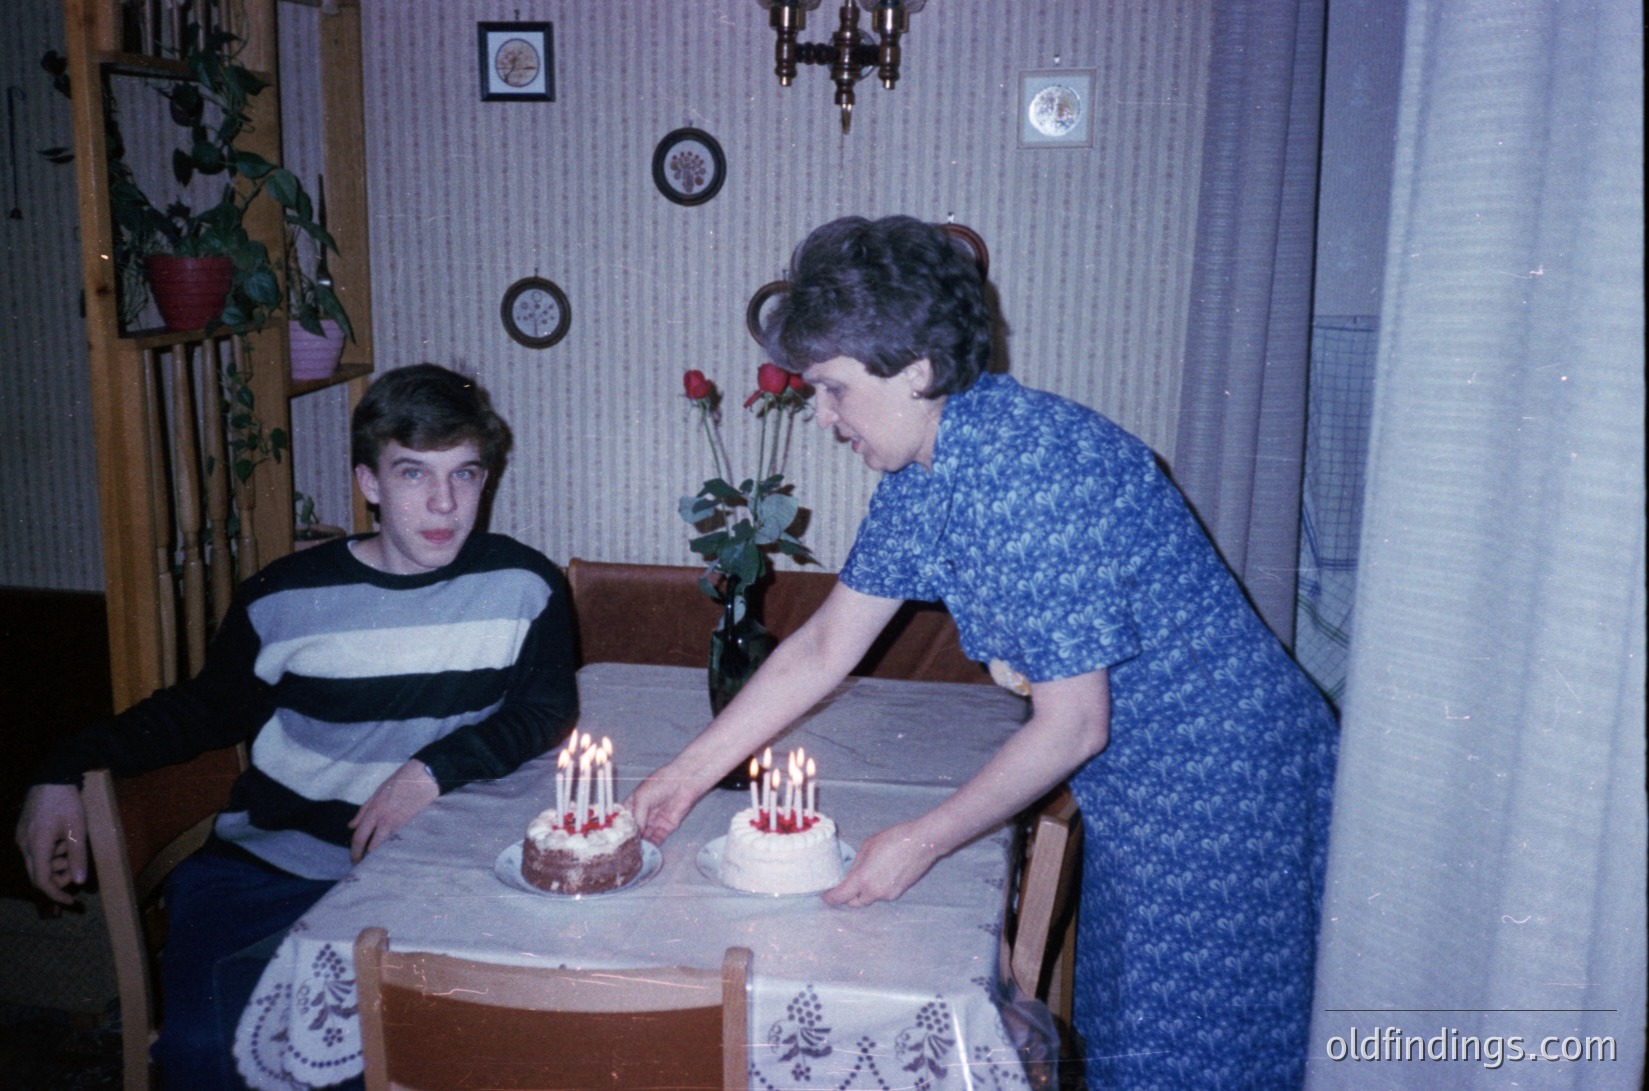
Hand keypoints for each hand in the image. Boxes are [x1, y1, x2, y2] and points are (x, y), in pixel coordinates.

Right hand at [14, 784, 88, 905]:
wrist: (52, 776)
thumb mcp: (78, 829)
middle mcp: (23, 844)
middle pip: (38, 874)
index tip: (71, 901)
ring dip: (55, 863)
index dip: (56, 894)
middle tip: (75, 870)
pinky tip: (63, 841)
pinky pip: (35, 851)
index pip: (42, 881)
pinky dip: (50, 853)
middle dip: (57, 878)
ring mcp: (21, 837)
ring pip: (37, 862)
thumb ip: (77, 857)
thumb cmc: (66, 801)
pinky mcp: (24, 831)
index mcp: (36, 846)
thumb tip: (78, 881)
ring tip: (72, 849)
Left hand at [348, 761, 438, 863]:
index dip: (355, 852)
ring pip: (386, 848)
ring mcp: (400, 825)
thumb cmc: (401, 781)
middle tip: (364, 867)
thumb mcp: (378, 792)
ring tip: (378, 864)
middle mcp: (385, 820)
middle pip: (371, 848)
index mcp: (374, 811)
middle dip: (365, 860)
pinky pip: (400, 843)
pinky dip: (395, 850)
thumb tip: (351, 826)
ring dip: (380, 857)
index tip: (355, 860)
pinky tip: (394, 854)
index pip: (359, 838)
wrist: (426, 776)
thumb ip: (363, 810)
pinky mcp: (413, 827)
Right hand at [626, 768, 706, 845]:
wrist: (683, 783)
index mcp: (634, 803)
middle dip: (631, 838)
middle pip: (635, 830)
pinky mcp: (666, 827)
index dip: (620, 827)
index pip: (624, 818)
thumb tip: (634, 834)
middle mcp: (643, 814)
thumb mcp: (642, 798)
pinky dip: (653, 845)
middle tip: (625, 849)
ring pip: (645, 836)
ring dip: (641, 844)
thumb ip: (637, 817)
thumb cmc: (659, 784)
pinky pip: (657, 838)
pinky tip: (647, 851)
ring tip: (635, 853)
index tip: (615, 838)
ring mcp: (654, 821)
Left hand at [821, 820, 940, 908]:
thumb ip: (856, 865)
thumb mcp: (867, 846)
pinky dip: (876, 888)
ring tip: (868, 873)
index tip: (825, 895)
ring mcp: (888, 895)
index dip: (829, 897)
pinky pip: (881, 894)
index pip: (840, 897)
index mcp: (862, 879)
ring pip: (869, 898)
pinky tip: (882, 872)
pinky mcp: (898, 893)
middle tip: (844, 884)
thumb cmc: (894, 839)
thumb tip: (849, 875)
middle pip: (854, 902)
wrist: (922, 842)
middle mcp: (874, 892)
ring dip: (863, 891)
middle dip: (847, 896)